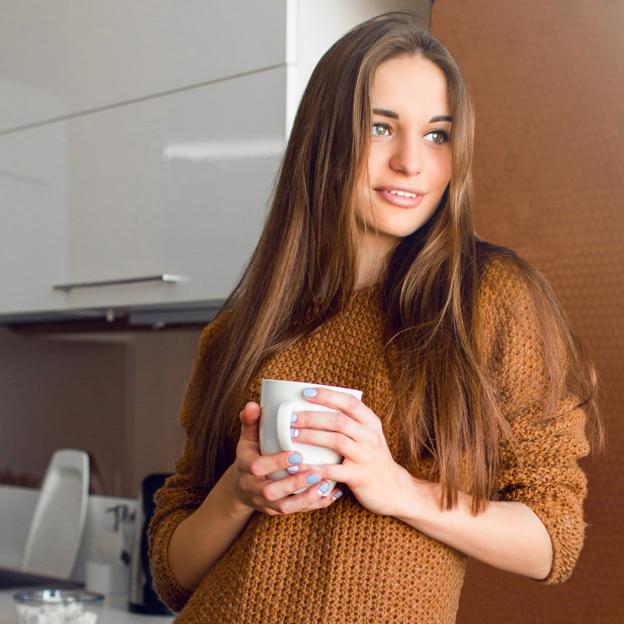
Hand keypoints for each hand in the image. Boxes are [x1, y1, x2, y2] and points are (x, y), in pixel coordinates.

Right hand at [230, 401, 342, 515]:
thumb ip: (251, 421)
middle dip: (294, 484)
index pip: (257, 467)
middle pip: (271, 492)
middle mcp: (254, 488)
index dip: (276, 463)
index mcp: (246, 468)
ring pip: (285, 506)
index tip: (297, 454)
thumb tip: (253, 404)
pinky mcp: (278, 511)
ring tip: (325, 486)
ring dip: (306, 498)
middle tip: (316, 473)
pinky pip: (297, 511)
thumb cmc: (251, 454)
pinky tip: (332, 493)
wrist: (243, 487)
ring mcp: (266, 503)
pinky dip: (315, 504)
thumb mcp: (248, 438)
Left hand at [289, 388, 411, 516]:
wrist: (394, 489)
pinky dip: (313, 467)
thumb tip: (314, 406)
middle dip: (312, 417)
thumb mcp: (367, 435)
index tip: (305, 393)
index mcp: (371, 422)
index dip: (327, 396)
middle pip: (339, 420)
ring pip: (337, 441)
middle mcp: (370, 437)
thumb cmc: (372, 458)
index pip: (349, 402)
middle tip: (290, 417)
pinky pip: (333, 470)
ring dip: (311, 436)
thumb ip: (349, 422)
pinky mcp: (360, 477)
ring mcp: (366, 456)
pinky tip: (297, 466)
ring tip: (291, 434)